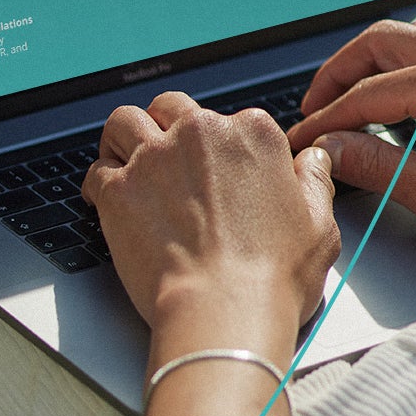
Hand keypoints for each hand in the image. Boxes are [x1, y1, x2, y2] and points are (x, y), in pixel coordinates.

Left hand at [88, 92, 340, 327]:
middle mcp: (200, 133)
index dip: (220, 144)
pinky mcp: (118, 188)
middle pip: (170, 107)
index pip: (229, 119)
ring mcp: (154, 158)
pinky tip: (107, 199)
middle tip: (165, 156)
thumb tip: (312, 161)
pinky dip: (98, 183)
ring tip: (125, 160)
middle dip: (165, 126)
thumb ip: (314, 182)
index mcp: (252, 134)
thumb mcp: (319, 225)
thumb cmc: (273, 275)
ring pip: (123, 122)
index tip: (217, 167)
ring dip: (122, 139)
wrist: (224, 308)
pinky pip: (95, 170)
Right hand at [290, 18, 415, 283]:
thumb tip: (330, 152)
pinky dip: (407, 65)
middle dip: (337, 75)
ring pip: (411, 38)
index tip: (299, 143)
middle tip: (313, 111)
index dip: (323, 122)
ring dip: (371, 63)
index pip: (364, 95)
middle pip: (379, 43)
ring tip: (350, 100)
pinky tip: (403, 99)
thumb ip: (377, 169)